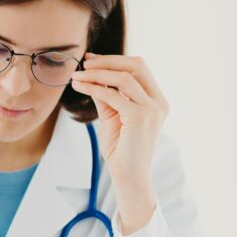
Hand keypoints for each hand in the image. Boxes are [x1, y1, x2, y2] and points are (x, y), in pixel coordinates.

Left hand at [70, 52, 169, 233]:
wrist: (128, 177)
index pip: (139, 68)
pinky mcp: (140, 117)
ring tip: (76, 76)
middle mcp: (159, 102)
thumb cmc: (121, 149)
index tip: (91, 60)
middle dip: (108, 61)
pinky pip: (114, 95)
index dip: (114, 60)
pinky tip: (80, 87)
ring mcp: (152, 109)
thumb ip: (106, 95)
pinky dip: (94, 88)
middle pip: (136, 65)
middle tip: (84, 64)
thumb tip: (91, 74)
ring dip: (97, 74)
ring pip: (124, 78)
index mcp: (156, 100)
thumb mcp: (112, 116)